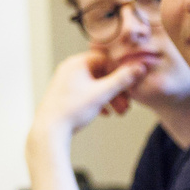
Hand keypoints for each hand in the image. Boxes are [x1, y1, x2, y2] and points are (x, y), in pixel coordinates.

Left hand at [31, 50, 148, 137]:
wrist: (49, 130)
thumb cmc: (73, 110)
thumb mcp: (102, 94)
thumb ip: (122, 80)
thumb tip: (140, 67)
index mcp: (77, 63)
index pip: (105, 58)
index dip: (120, 70)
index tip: (130, 83)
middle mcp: (70, 68)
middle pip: (101, 73)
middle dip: (116, 89)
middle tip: (127, 103)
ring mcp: (66, 81)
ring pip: (94, 85)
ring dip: (109, 97)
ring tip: (119, 111)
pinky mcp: (64, 93)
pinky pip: (85, 92)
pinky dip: (97, 101)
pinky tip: (105, 113)